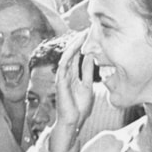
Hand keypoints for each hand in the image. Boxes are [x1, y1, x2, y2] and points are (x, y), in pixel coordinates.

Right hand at [53, 32, 95, 146]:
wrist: (72, 122)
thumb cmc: (79, 108)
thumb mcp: (87, 85)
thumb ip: (88, 72)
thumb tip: (92, 57)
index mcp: (72, 76)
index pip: (77, 56)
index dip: (83, 45)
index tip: (91, 35)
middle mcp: (65, 74)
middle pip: (71, 54)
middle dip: (78, 41)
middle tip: (87, 29)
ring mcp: (61, 77)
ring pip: (66, 56)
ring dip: (73, 45)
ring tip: (81, 34)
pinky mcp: (60, 82)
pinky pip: (63, 65)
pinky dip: (68, 55)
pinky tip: (75, 47)